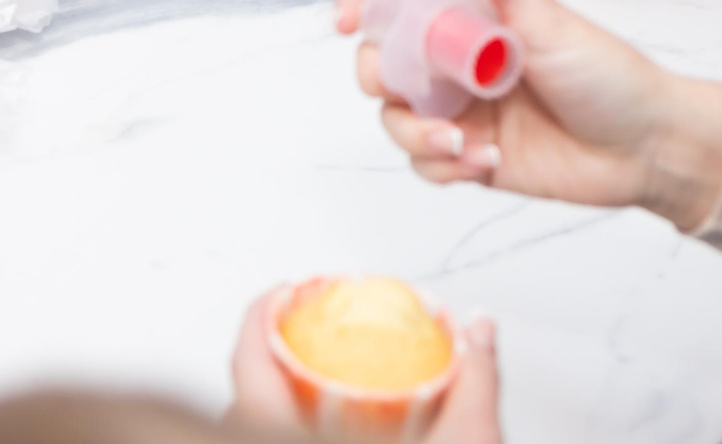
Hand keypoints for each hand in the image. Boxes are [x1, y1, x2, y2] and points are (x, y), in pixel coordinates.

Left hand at [228, 285, 502, 443]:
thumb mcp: (470, 443)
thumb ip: (476, 384)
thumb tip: (478, 334)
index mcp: (287, 439)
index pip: (248, 361)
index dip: (261, 314)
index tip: (284, 292)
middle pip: (243, 401)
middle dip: (270, 361)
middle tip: (300, 334)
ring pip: (253, 431)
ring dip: (279, 407)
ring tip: (316, 387)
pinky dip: (295, 435)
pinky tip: (331, 436)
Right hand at [340, 0, 721, 229]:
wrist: (648, 148)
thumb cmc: (608, 74)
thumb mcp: (549, 19)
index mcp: (472, 20)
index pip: (401, 7)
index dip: (365, 9)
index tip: (348, 20)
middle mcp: (459, 64)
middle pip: (383, 66)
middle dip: (382, 78)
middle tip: (407, 88)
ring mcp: (463, 112)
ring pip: (397, 120)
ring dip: (416, 133)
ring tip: (462, 143)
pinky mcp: (472, 158)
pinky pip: (427, 163)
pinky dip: (444, 165)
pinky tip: (486, 161)